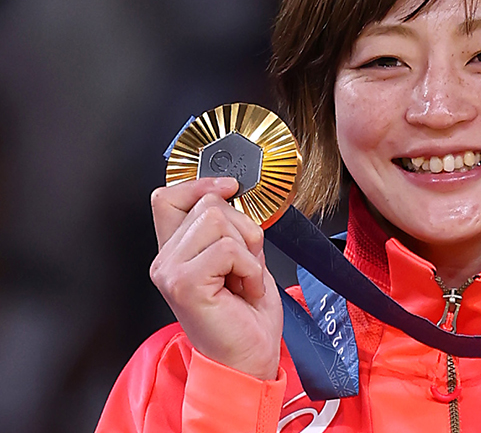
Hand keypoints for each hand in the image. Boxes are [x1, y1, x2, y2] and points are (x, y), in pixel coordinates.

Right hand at [149, 177, 282, 379]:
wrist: (248, 361)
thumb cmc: (246, 317)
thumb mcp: (241, 259)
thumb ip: (229, 228)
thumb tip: (231, 194)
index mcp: (176, 252)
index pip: (168, 197)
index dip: (201, 184)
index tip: (230, 187)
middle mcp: (166, 260)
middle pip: (208, 205)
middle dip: (242, 230)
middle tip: (244, 267)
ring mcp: (171, 271)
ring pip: (219, 221)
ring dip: (247, 251)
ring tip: (243, 279)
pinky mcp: (185, 283)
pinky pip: (228, 249)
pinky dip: (249, 268)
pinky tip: (244, 290)